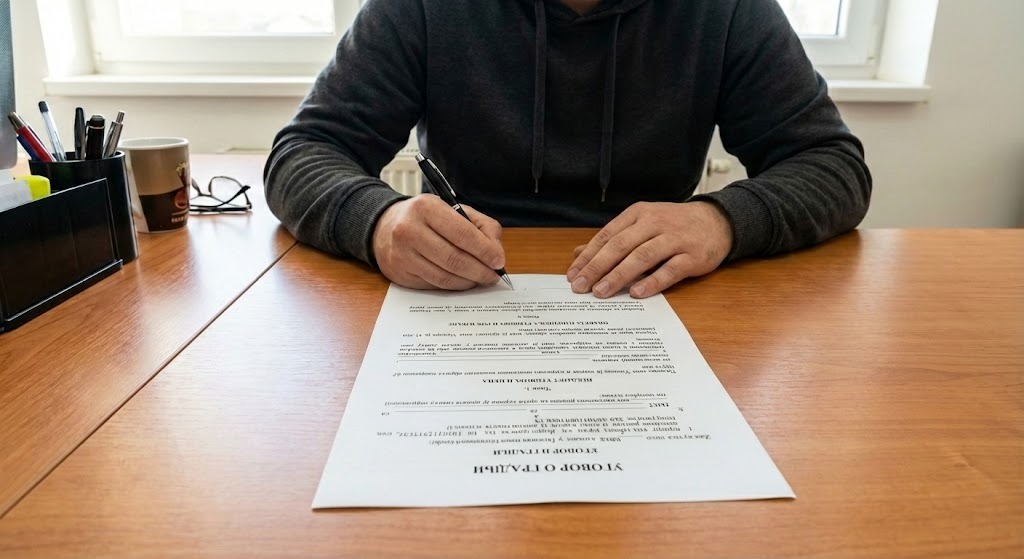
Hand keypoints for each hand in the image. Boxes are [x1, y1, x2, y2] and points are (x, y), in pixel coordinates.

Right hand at [372, 195, 505, 289]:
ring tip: (480, 279)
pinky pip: (433, 285)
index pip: (463, 233)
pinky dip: (453, 286)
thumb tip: (496, 253)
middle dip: (480, 271)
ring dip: (468, 281)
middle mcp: (410, 230)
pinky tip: (461, 280)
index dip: (485, 250)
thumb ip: (481, 226)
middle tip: (493, 276)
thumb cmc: (426, 218)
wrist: (384, 227)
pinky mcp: (399, 273)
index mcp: (426, 208)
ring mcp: (402, 254)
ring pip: (444, 277)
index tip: (499, 261)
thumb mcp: (453, 210)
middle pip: (454, 259)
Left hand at [566, 201, 732, 298]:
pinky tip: (636, 293)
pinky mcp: (693, 256)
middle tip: (581, 286)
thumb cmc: (673, 226)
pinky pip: (670, 270)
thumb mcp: (641, 225)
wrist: (717, 222)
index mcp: (639, 214)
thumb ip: (612, 239)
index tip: (572, 274)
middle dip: (597, 267)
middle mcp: (655, 223)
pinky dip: (652, 281)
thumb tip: (578, 253)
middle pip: (620, 246)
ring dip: (619, 275)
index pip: (607, 235)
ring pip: (642, 256)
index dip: (588, 256)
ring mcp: (675, 239)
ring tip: (601, 292)